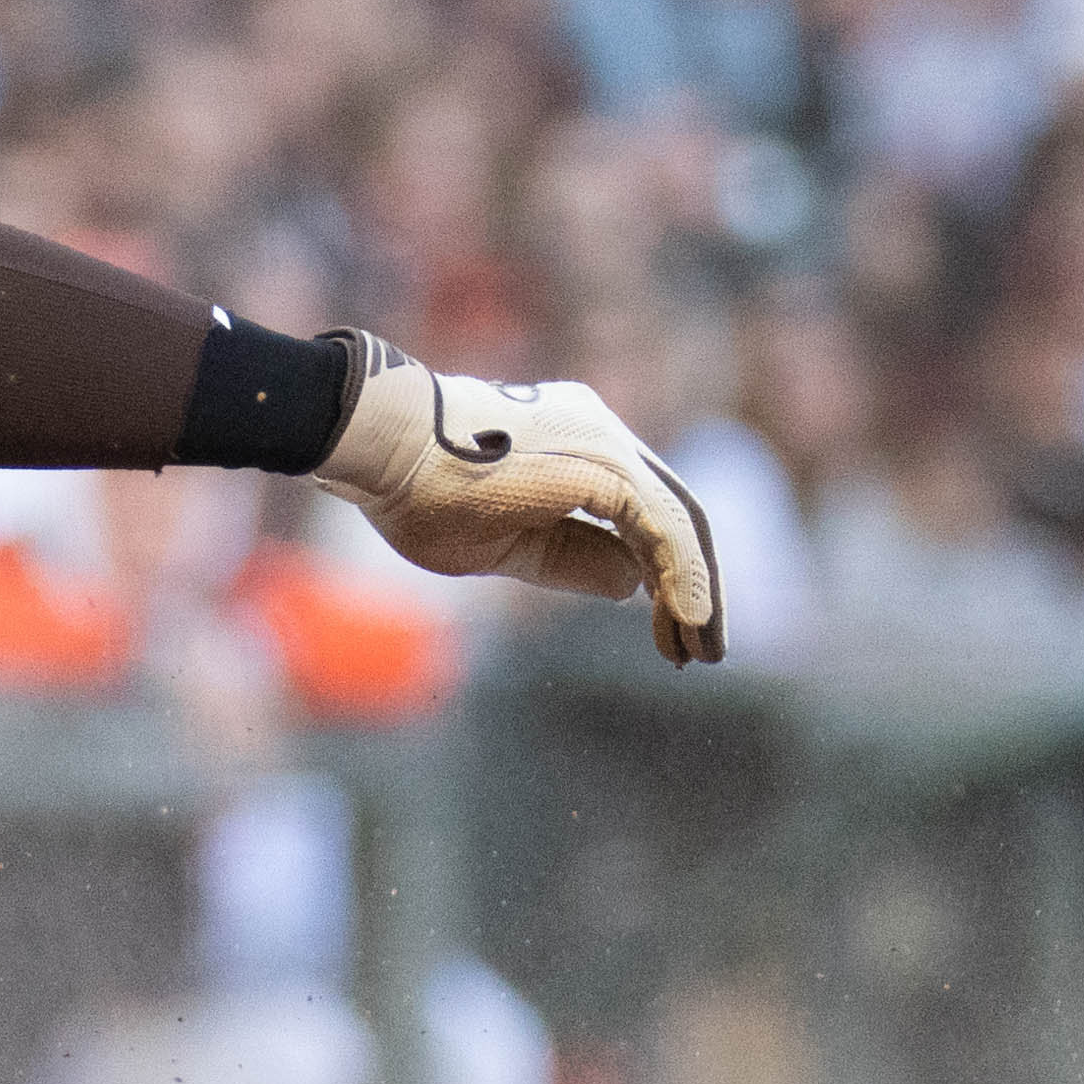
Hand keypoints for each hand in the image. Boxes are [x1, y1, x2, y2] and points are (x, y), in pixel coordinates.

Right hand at [309, 338, 726, 664]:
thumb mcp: (509, 544)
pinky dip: (685, 579)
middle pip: (676, 515)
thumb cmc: (419, 491)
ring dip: (698, 591)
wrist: (383, 445)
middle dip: (696, 586)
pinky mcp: (603, 467)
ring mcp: (607, 442)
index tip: (671, 631)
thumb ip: (571, 558)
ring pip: (681, 522)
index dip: (666, 574)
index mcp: (581, 442)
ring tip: (700, 651)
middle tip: (701, 650)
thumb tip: (631, 584)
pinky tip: (691, 621)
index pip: (648, 512)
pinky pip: (664, 529)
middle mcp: (604, 432)